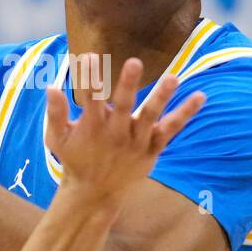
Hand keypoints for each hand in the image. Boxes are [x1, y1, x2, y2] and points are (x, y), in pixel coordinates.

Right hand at [45, 56, 204, 203]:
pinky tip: (201, 96)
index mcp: (92, 126)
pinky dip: (186, 114)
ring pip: (151, 117)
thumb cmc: (74, 159)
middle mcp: (116, 133)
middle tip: (135, 62)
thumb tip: (50, 86)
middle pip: (124, 105)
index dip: (90, 78)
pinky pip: (171, 130)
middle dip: (128, 84)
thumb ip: (55, 112)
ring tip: (174, 77)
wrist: (95, 194)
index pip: (90, 98)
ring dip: (162, 97)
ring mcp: (136, 141)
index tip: (90, 56)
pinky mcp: (152, 149)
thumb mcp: (57, 138)